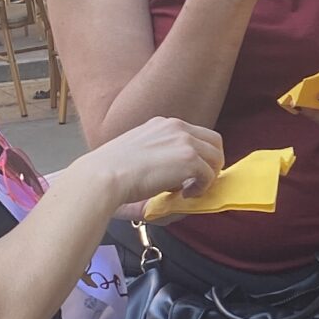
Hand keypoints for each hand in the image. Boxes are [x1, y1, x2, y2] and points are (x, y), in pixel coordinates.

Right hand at [76, 116, 223, 212]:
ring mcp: (184, 141)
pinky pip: (210, 175)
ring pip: (216, 158)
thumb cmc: (111, 172)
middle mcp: (175, 126)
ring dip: (207, 177)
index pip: (194, 134)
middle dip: (212, 162)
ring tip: (188, 191)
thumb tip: (177, 179)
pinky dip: (201, 188)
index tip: (190, 172)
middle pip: (214, 141)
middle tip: (199, 181)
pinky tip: (183, 195)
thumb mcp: (138, 154)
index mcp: (161, 124)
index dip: (198, 154)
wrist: (103, 176)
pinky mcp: (189, 158)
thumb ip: (159, 158)